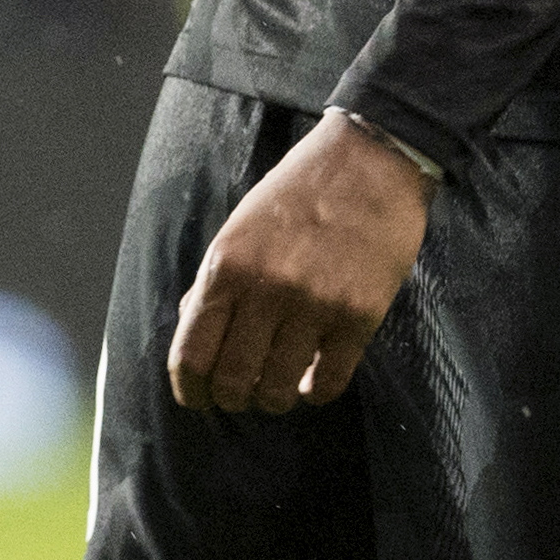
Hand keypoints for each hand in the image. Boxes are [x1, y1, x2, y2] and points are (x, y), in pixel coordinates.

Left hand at [166, 110, 433, 413]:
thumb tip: (190, 326)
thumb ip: (216, 278)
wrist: (370, 160)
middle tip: (242, 394)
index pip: (191, 353)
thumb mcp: (240, 225)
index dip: (190, 389)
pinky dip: (317, 392)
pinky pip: (329, 384)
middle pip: (233, 381)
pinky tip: (315, 379)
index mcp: (226, 264)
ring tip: (280, 387)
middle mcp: (266, 288)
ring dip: (275, 398)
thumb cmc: (299, 191)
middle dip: (232, 398)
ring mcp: (314, 305)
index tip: (196, 399)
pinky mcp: (359, 317)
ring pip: (279, 391)